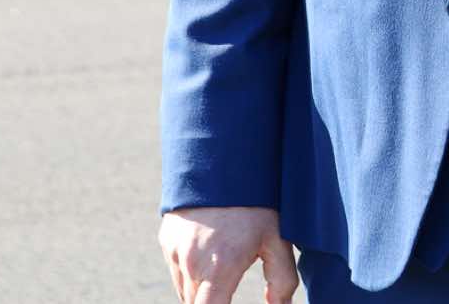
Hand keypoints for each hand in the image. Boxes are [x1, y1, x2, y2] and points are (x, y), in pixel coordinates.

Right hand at [159, 207, 297, 302]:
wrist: (224, 158)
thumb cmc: (256, 202)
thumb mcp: (278, 238)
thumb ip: (282, 279)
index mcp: (219, 268)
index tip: (229, 303)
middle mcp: (191, 263)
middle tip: (229, 291)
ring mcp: (175, 252)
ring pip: (184, 292)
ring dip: (200, 293)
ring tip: (224, 272)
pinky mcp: (167, 240)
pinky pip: (177, 271)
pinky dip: (190, 275)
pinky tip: (210, 256)